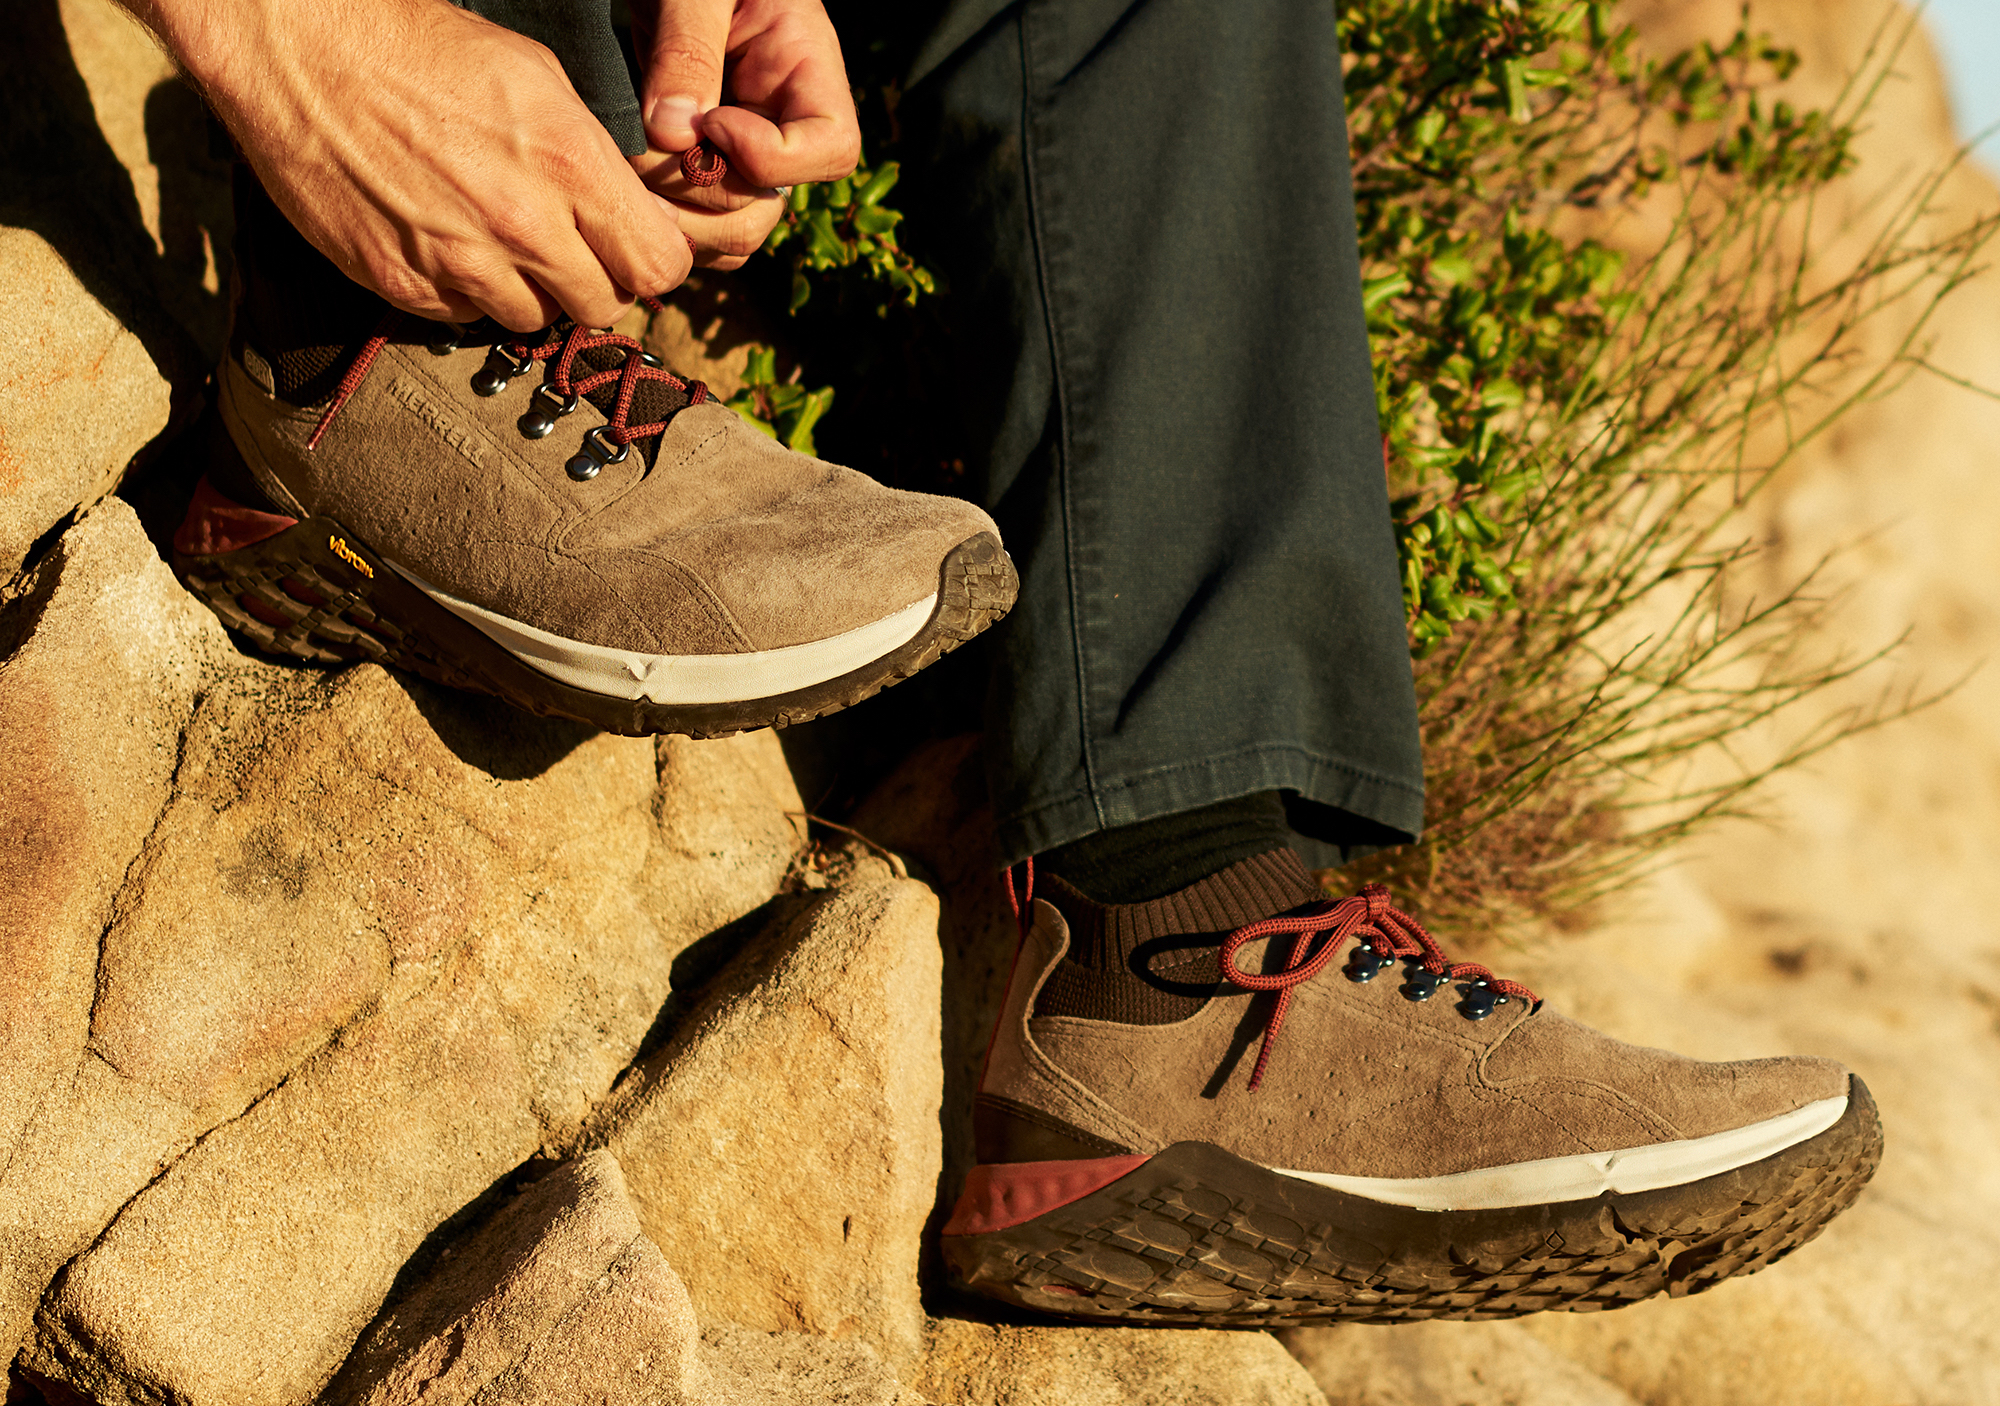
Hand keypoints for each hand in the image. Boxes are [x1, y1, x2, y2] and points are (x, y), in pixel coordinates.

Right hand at [131, 0, 690, 329]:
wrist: (303, 52)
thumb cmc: (421, 49)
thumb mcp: (536, 79)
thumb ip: (591, 157)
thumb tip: (629, 209)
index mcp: (570, 166)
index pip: (658, 265)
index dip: (654, 260)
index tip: (638, 247)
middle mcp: (522, 225)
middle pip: (604, 305)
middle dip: (599, 281)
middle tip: (573, 250)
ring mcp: (461, 263)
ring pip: (536, 320)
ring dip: (532, 292)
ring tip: (503, 242)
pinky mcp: (404, 285)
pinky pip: (465, 319)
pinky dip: (468, 294)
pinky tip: (449, 243)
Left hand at [627, 0, 860, 268]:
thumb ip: (685, 51)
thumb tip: (673, 135)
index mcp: (804, 71)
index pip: (833, 148)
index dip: (769, 157)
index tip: (710, 122)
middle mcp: (781, 124)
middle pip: (771, 204)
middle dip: (703, 192)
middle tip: (644, 153)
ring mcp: (743, 155)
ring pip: (735, 230)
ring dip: (678, 218)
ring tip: (627, 173)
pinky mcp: (705, 170)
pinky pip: (701, 229)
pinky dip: (666, 224)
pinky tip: (626, 189)